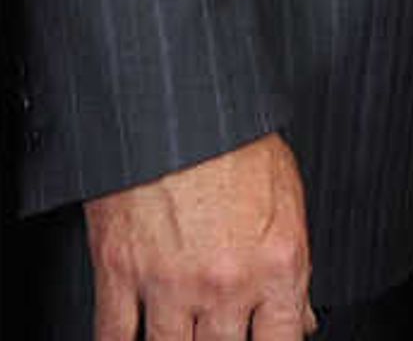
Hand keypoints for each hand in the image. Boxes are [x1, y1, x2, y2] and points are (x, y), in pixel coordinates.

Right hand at [85, 133, 314, 340]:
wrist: (173, 94)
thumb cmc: (231, 132)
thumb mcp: (286, 194)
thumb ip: (292, 264)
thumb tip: (299, 312)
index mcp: (275, 264)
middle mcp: (225, 283)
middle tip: (212, 331)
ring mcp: (169, 282)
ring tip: (177, 334)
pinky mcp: (119, 269)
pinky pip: (113, 334)